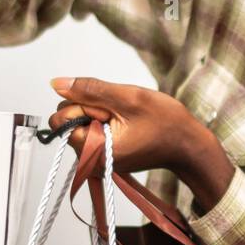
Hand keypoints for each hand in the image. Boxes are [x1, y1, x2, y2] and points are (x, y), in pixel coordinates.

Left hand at [48, 77, 234, 210]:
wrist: (188, 145)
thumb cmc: (165, 122)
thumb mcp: (128, 98)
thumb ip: (89, 90)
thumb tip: (56, 83)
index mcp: (93, 152)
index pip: (62, 119)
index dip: (84, 106)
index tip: (111, 111)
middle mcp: (89, 161)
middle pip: (67, 120)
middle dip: (90, 109)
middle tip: (122, 115)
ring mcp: (96, 160)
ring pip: (80, 123)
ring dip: (99, 114)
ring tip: (127, 120)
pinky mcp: (103, 156)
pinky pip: (91, 129)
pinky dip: (104, 121)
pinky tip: (126, 125)